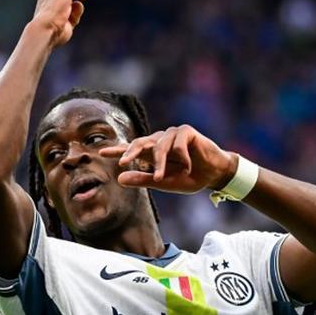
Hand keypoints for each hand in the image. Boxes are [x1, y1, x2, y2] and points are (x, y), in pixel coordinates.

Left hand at [99, 125, 237, 193]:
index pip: (132, 149)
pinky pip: (177, 143)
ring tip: (161, 177)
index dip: (117, 150)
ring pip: (159, 146)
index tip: (101, 153)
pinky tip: (187, 166)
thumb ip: (143, 180)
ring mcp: (173, 134)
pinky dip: (181, 157)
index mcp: (153, 152)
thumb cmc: (189, 177)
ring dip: (160, 163)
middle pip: (140, 142)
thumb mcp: (164, 183)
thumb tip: (119, 178)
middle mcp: (160, 141)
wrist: (214, 174)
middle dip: (130, 152)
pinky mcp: (186, 131)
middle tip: (121, 162)